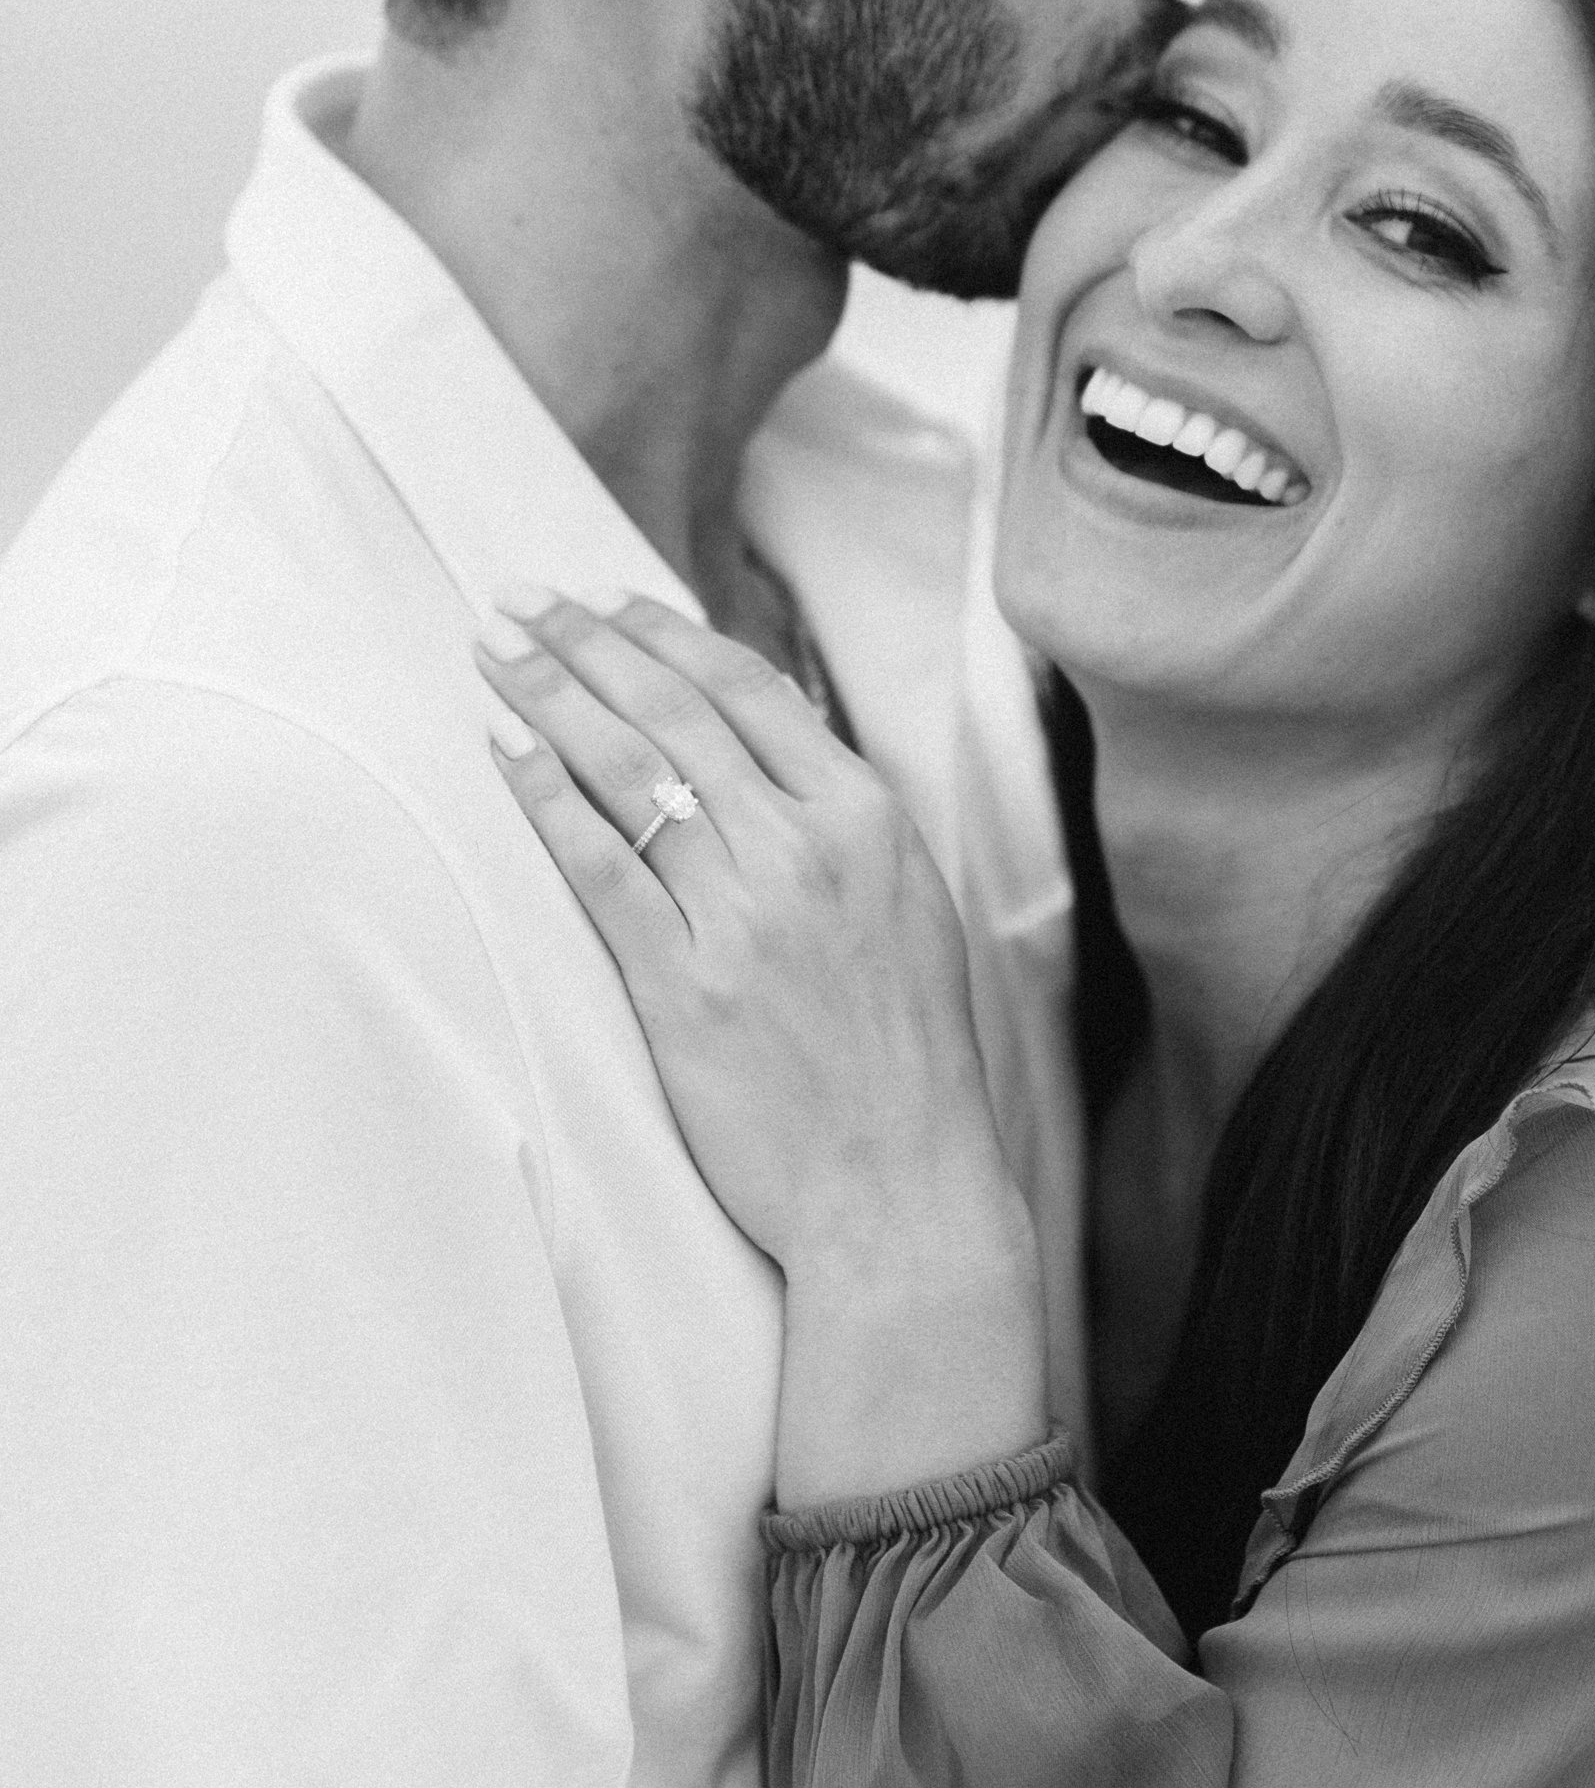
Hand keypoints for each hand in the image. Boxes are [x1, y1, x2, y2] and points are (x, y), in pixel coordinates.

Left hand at [477, 593, 1048, 1500]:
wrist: (901, 1187)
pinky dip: (544, 799)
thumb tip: (771, 745)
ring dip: (550, 696)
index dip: (666, 636)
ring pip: (630, 769)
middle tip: (516, 600)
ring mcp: (744, 914)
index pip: (750, 690)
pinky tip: (502, 753)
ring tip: (492, 651)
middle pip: (676, 711)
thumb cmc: (906, 1061)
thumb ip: (843, 826)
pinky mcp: (683, 984)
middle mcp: (808, 849)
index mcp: (870, 820)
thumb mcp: (910, 911)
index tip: (605, 603)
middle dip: (586, 642)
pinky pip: (598, 867)